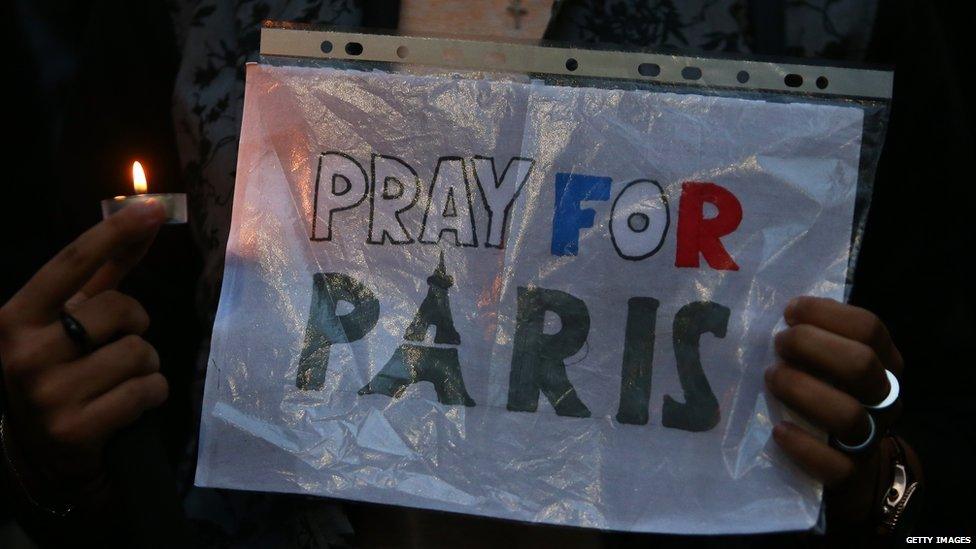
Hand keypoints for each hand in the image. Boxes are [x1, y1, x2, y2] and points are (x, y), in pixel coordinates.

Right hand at [0, 201, 168, 496]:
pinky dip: (151, 394)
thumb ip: (105, 272)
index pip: (71, 264)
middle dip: (135, 325)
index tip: (151, 208)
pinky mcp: (76, 430)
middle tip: (114, 346)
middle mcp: (24, 354)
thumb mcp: (67, 319)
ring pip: (140, 353)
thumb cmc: (60, 368)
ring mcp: (48, 394)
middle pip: (120, 310)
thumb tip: (145, 215)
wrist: (38, 452)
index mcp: (15, 318)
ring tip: (117, 379)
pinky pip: (148, 391)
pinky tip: (126, 406)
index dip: (113, 232)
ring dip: (145, 365)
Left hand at [765, 296, 905, 525]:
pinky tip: (780, 431)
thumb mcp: (833, 365)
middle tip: (779, 344)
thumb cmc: (830, 397)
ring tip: (771, 379)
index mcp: (883, 362)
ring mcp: (870, 438)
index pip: (869, 327)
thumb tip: (779, 313)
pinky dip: (804, 447)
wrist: (853, 467)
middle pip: (861, 365)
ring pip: (848, 415)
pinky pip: (836, 466)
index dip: (826, 314)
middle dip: (811, 347)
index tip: (790, 311)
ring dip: (802, 391)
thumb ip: (817, 338)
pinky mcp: (851, 475)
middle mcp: (884, 398)